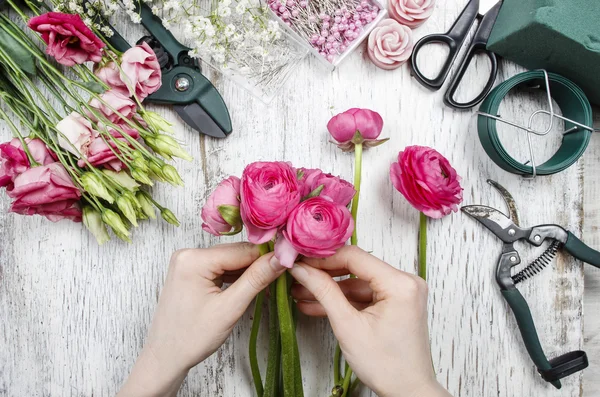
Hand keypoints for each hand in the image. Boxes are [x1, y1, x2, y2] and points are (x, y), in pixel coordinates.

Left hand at [118, 243, 284, 396]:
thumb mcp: (229, 308)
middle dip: (258, 265)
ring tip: (268, 285)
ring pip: (229, 261)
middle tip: (283, 276)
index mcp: (193, 259)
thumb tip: (280, 258)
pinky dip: (236, 277)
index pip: (241, 250)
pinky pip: (220, 268)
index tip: (290, 262)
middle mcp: (188, 254)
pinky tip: (250, 287)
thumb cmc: (191, 337)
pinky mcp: (190, 272)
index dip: (267, 257)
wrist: (165, 357)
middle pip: (235, 253)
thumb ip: (256, 279)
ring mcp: (187, 262)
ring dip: (248, 272)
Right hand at [289, 246, 450, 396]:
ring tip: (300, 293)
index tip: (301, 261)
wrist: (407, 391)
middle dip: (324, 274)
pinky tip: (317, 304)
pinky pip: (365, 294)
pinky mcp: (395, 302)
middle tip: (297, 276)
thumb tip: (302, 270)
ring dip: (330, 289)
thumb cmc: (386, 365)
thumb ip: (324, 292)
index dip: (323, 258)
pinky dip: (344, 299)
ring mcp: (401, 292)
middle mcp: (405, 282)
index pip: (355, 257)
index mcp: (400, 284)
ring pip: (357, 282)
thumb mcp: (348, 326)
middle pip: (356, 267)